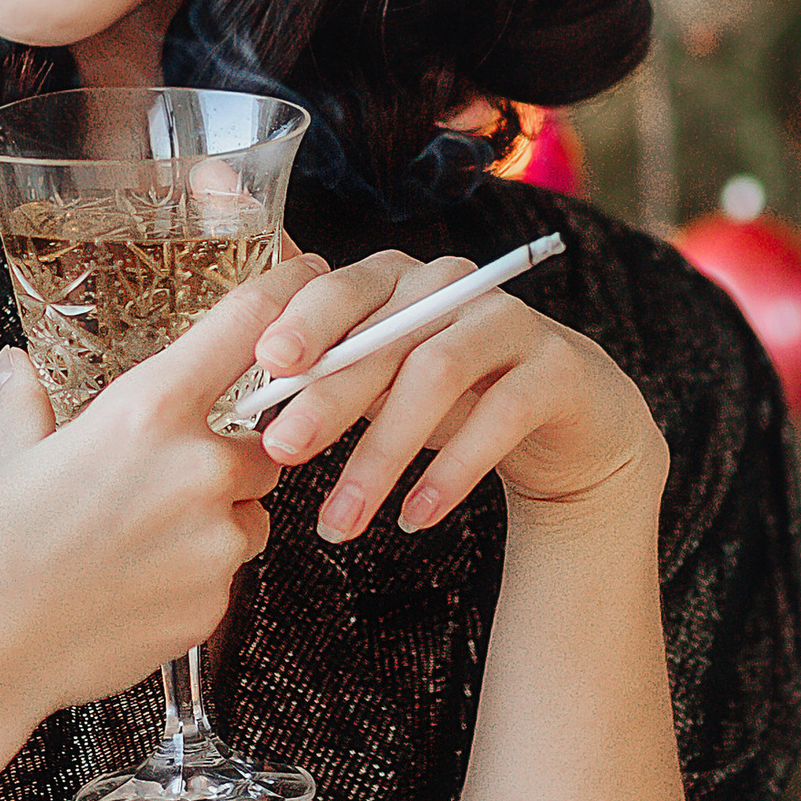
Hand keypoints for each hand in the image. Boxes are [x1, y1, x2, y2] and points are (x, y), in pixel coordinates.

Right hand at [0, 256, 325, 762]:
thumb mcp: (3, 458)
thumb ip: (31, 405)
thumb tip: (17, 366)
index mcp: (148, 412)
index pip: (247, 326)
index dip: (285, 292)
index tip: (308, 275)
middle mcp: (199, 472)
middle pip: (260, 445)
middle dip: (224, 456)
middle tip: (158, 478)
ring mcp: (213, 548)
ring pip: (248, 518)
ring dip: (215, 520)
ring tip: (134, 540)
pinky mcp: (210, 610)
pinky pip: (223, 578)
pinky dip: (191, 576)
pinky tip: (127, 587)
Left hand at [248, 251, 665, 542]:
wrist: (564, 420)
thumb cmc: (450, 397)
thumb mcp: (378, 376)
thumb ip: (321, 361)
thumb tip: (237, 366)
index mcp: (396, 279)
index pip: (341, 287)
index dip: (303, 320)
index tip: (265, 365)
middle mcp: (452, 285)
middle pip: (383, 333)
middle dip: (328, 395)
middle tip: (282, 451)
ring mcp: (509, 322)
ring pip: (435, 375)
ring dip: (381, 453)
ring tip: (340, 521)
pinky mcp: (555, 369)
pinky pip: (499, 417)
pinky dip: (451, 473)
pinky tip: (414, 519)